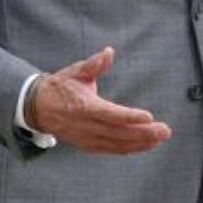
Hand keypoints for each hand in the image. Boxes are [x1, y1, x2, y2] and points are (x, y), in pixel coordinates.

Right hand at [30, 46, 171, 154]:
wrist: (37, 108)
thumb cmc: (61, 87)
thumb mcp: (75, 71)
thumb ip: (93, 64)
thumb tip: (108, 52)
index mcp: (83, 107)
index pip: (109, 114)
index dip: (129, 117)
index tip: (149, 116)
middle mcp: (86, 126)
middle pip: (118, 133)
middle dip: (143, 133)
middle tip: (165, 131)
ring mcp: (87, 138)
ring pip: (117, 144)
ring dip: (140, 143)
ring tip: (160, 137)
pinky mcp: (88, 145)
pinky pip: (112, 150)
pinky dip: (130, 149)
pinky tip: (146, 145)